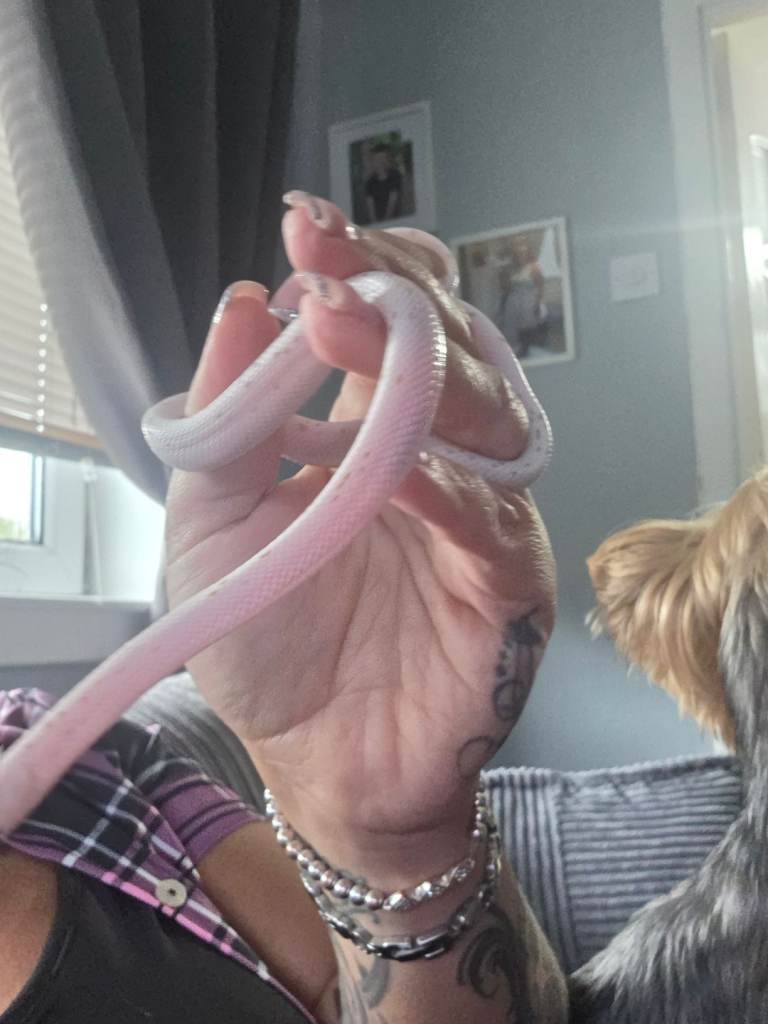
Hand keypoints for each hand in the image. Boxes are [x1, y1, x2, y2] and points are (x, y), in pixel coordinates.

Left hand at [164, 194, 555, 881]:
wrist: (316, 760)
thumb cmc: (265, 643)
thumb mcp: (212, 524)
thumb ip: (227, 423)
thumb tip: (242, 306)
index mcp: (364, 431)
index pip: (390, 321)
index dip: (361, 268)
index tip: (307, 228)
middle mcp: (433, 457)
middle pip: (450, 349)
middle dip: (395, 294)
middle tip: (329, 263)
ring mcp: (475, 517)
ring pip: (490, 417)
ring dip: (426, 369)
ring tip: (350, 328)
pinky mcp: (505, 587)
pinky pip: (493, 525)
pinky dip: (451, 490)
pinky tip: (404, 463)